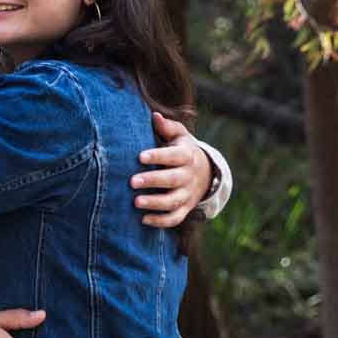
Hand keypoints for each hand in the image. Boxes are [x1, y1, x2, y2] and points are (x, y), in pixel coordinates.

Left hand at [132, 112, 212, 228]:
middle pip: (172, 180)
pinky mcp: (185, 208)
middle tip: (132, 181)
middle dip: (153, 181)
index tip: (140, 156)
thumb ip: (167, 127)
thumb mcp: (180, 135)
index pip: (173, 156)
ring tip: (136, 202)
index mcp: (186, 156)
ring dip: (155, 203)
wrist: (206, 173)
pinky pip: (175, 218)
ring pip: (173, 201)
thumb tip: (154, 116)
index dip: (158, 156)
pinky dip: (161, 221)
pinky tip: (143, 219)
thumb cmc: (183, 149)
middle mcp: (188, 176)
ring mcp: (187, 194)